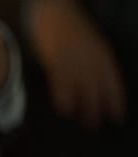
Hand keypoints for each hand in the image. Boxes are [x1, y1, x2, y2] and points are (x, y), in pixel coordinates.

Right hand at [28, 0, 126, 129]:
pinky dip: (63, 100)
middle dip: (98, 111)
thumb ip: (94, 65)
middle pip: (98, 92)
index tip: (117, 118)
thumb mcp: (92, 46)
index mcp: (102, 56)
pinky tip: (65, 111)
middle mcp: (91, 61)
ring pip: (82, 92)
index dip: (116, 101)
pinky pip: (61, 86)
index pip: (113, 83)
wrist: (55, 14)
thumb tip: (97, 88)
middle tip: (95, 128)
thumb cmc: (72, 31)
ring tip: (81, 124)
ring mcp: (74, 63)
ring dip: (82, 110)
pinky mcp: (56, 63)